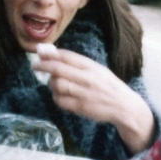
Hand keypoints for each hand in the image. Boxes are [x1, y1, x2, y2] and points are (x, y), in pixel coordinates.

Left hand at [33, 48, 155, 153]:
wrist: (124, 106)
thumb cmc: (108, 86)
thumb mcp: (97, 70)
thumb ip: (78, 64)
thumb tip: (53, 54)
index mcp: (91, 67)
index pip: (67, 56)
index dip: (51, 54)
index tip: (40, 52)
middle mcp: (87, 78)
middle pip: (58, 69)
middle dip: (43, 66)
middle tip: (35, 66)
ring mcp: (84, 93)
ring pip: (57, 84)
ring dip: (51, 83)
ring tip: (52, 83)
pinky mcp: (81, 107)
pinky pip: (60, 100)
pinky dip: (56, 97)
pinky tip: (59, 95)